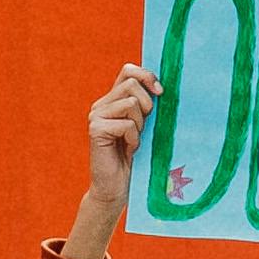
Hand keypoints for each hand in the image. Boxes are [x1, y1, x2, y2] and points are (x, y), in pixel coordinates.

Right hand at [83, 58, 159, 205]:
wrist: (116, 188)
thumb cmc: (135, 159)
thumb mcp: (145, 126)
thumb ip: (147, 105)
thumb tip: (162, 86)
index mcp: (113, 100)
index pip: (128, 70)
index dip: (147, 75)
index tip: (160, 92)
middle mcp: (101, 105)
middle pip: (132, 83)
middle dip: (147, 105)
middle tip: (144, 127)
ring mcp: (96, 116)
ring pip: (131, 102)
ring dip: (140, 124)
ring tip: (134, 141)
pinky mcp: (96, 129)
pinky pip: (126, 123)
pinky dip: (134, 138)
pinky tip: (128, 150)